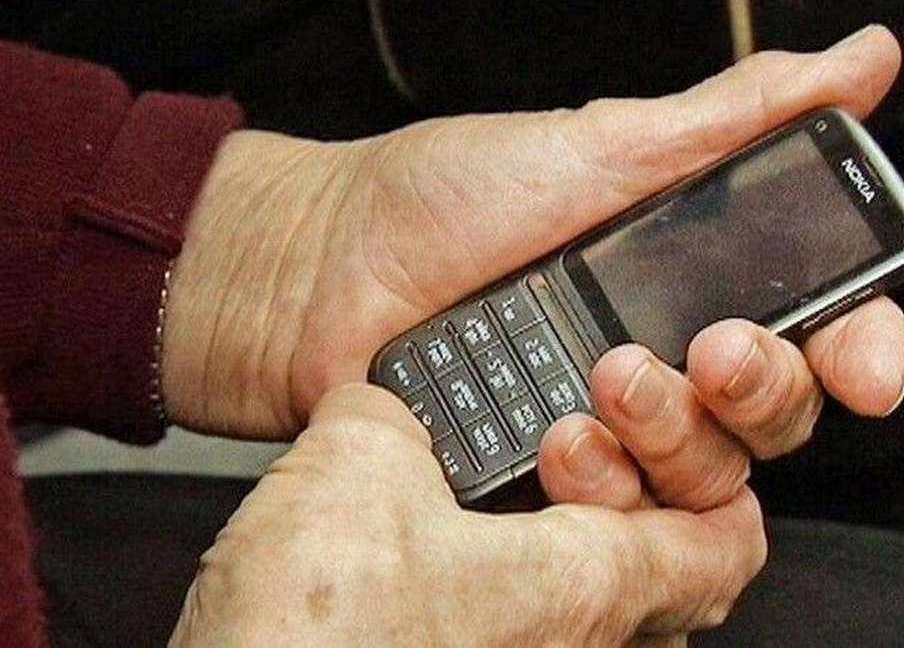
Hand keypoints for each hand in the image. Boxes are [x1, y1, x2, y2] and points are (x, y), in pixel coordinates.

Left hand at [162, 26, 902, 441]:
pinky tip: (562, 441)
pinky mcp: (543, 479)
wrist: (323, 267)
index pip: (813, 326)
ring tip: (609, 384)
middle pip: (774, 414)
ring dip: (680, 441)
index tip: (867, 357)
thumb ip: (728, 121)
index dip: (860, 347)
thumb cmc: (444, 201)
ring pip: (705, 478)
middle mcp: (657, 360)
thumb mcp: (595, 146)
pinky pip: (612, 521)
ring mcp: (600, 427)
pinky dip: (604, 491)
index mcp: (686, 280)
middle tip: (714, 354)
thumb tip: (861, 64)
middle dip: (769, 392)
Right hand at [169, 384, 765, 646]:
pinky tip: (425, 514)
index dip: (714, 479)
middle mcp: (563, 644)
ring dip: (551, 523)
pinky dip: (492, 556)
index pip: (722, 543)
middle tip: (564, 437)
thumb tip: (389, 413)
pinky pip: (506, 611)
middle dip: (626, 486)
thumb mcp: (363, 458)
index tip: (677, 436)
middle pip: (655, 568)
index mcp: (582, 588)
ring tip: (482, 469)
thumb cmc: (314, 627)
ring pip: (579, 594)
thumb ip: (396, 413)